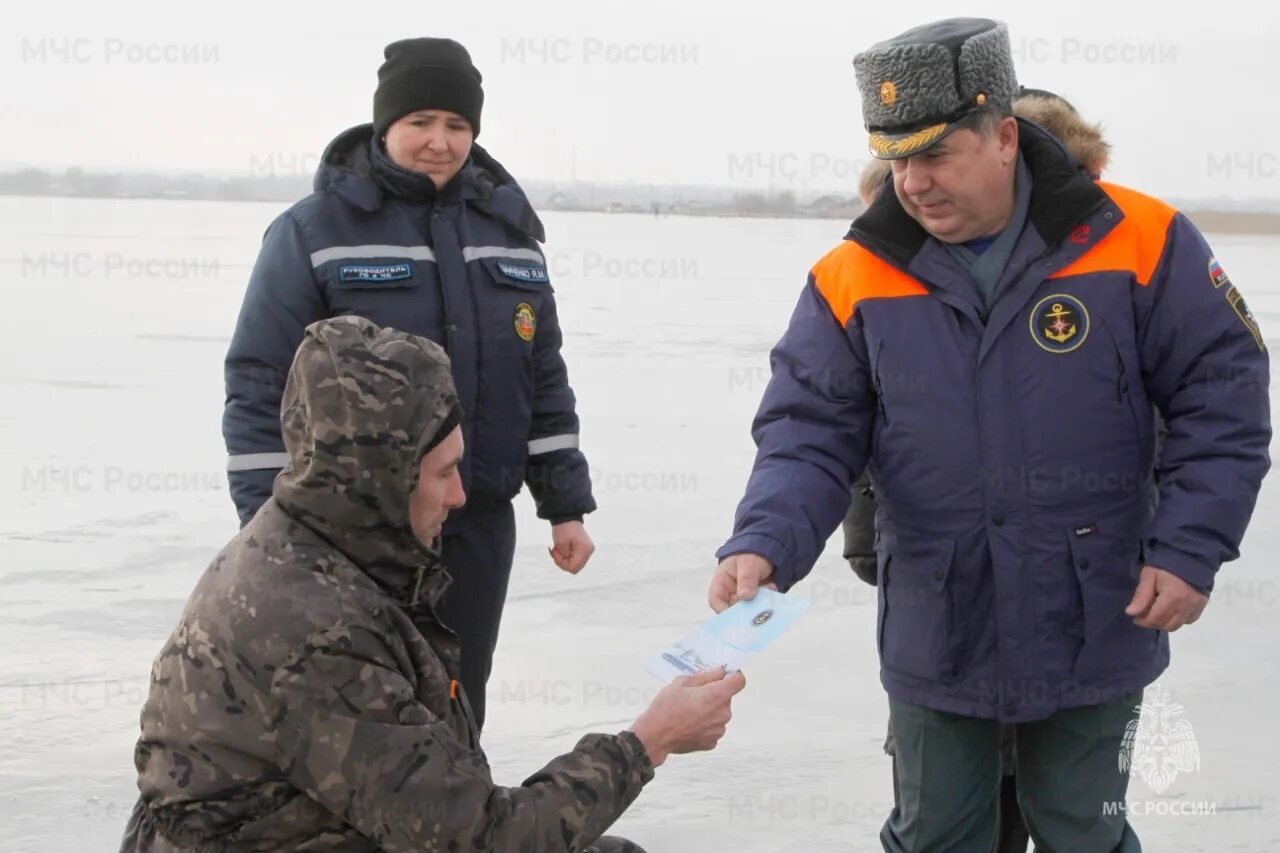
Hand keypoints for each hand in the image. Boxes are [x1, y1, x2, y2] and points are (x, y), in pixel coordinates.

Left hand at [549, 521, 593, 573]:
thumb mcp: (560, 545)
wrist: (567, 517)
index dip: (561, 564)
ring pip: (574, 564)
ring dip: (564, 559)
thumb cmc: (563, 529)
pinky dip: (567, 556)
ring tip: (557, 549)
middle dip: (562, 562)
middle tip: (555, 551)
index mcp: (584, 550)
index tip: (555, 553)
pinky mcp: (584, 549)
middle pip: (575, 568)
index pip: (573, 568)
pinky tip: (561, 549)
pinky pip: (575, 559)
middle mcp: (589, 552)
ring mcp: (588, 551)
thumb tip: (569, 567)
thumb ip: (564, 558)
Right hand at [629, 666, 746, 766]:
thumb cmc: (666, 707)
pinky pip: (713, 728)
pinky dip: (705, 725)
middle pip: (726, 698)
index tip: (723, 675)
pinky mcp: (712, 742)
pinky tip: (689, 725)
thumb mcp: (682, 682)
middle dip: (714, 694)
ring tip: (689, 713)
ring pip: (719, 714)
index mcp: (717, 695)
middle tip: (694, 696)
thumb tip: (720, 671)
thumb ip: (705, 676)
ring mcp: (719, 730)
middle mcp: (723, 713)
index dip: (733, 675)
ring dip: (710, 711)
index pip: (739, 681)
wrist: (655, 736)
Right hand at [708, 553, 776, 612]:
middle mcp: (731, 593)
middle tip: (759, 602)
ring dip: (760, 602)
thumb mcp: (748, 563)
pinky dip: (768, 600)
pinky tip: (772, 587)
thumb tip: (745, 596)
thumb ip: (746, 579)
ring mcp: (744, 598)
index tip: (737, 615)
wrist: (766, 550)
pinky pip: (761, 606)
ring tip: (769, 587)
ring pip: (749, 609)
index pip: (716, 600)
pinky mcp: (756, 600)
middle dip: (747, 607)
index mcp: (721, 582)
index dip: (723, 610)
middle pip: (734, 609)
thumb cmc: (750, 554)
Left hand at [1125, 565, 1208, 631]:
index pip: (1155, 619)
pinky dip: (1179, 619)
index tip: (1135, 616)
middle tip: (1145, 614)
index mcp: (1173, 597)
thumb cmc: (1166, 564)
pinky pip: (1189, 620)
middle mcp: (1187, 605)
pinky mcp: (1202, 605)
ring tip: (1157, 611)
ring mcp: (1197, 606)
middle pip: (1167, 625)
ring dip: (1165, 622)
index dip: (1143, 621)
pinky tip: (1171, 610)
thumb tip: (1131, 612)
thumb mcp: (1149, 575)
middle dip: (1153, 623)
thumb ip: (1141, 595)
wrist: (1189, 555)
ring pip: (1178, 625)